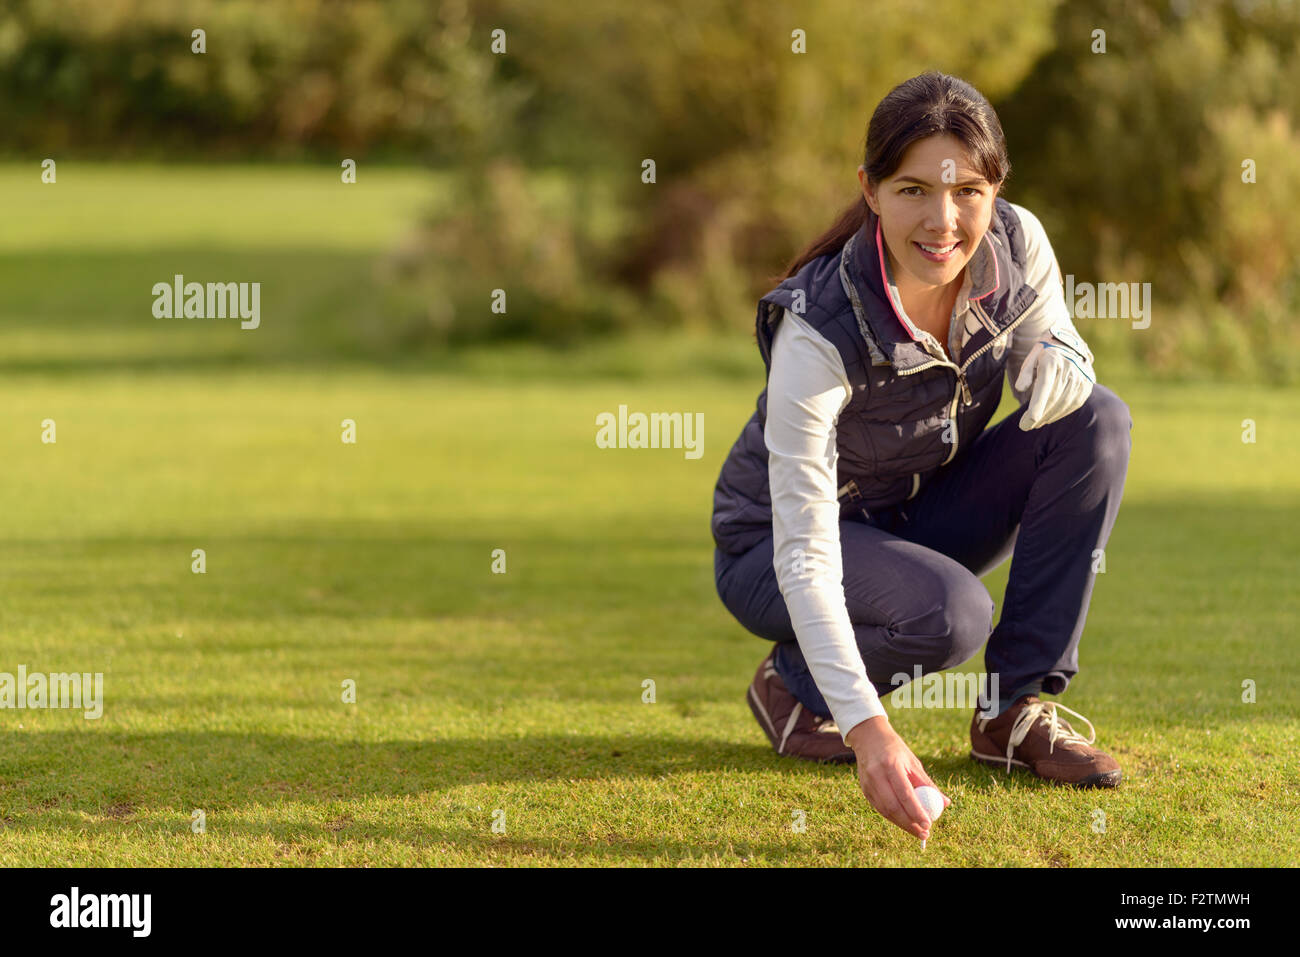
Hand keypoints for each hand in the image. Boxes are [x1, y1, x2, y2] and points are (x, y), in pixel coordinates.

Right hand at [845, 716, 950, 841]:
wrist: (868, 737)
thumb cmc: (895, 750)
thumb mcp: (913, 762)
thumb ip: (928, 784)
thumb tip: (945, 803)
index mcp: (891, 765)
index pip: (905, 794)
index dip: (917, 812)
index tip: (929, 824)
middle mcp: (877, 775)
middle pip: (893, 807)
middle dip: (910, 824)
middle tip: (924, 833)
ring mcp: (868, 783)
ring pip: (885, 811)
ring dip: (902, 824)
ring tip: (917, 831)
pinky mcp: (864, 789)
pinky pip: (880, 808)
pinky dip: (893, 817)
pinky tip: (904, 821)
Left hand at [1014, 338, 1095, 429]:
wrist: (1069, 343)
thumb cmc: (1044, 353)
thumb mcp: (1032, 357)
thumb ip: (1025, 373)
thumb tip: (1020, 388)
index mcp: (1052, 359)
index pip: (1045, 386)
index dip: (1037, 405)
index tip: (1028, 421)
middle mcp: (1069, 368)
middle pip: (1052, 398)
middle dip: (1038, 415)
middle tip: (1025, 426)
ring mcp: (1080, 377)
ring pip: (1063, 403)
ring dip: (1048, 416)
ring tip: (1035, 424)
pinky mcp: (1086, 385)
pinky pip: (1073, 404)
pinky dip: (1060, 413)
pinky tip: (1049, 417)